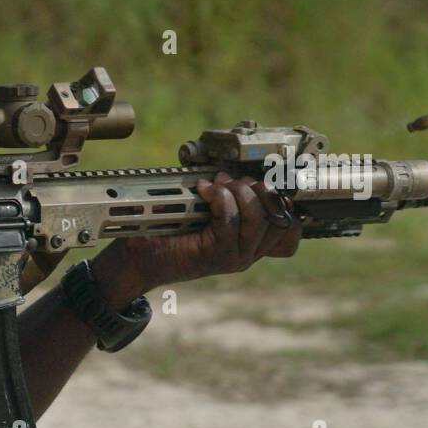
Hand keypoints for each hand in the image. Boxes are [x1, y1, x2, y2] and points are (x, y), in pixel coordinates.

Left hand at [92, 172, 302, 305]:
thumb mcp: (205, 209)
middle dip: (259, 189)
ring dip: (238, 192)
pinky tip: (204, 192)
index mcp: (251, 243)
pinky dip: (219, 198)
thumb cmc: (168, 230)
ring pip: (258, 217)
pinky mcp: (217, 256)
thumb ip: (229, 196)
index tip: (263, 180)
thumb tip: (240, 170)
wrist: (138, 257)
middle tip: (230, 180)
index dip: (283, 199)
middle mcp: (248, 253)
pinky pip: (230, 220)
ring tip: (216, 186)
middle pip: (279, 217)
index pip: (290, 225)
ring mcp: (235, 257)